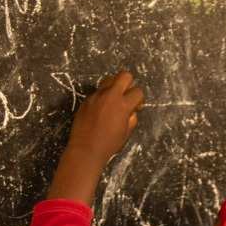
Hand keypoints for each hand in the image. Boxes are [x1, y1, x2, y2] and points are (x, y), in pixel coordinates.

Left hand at [45, 70, 143, 203]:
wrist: (86, 149)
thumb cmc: (108, 144)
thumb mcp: (126, 133)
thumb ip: (131, 118)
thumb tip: (132, 111)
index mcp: (122, 105)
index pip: (137, 91)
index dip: (139, 99)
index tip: (136, 107)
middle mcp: (110, 96)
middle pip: (124, 75)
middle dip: (129, 84)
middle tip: (126, 97)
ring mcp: (96, 96)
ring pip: (109, 80)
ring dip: (114, 87)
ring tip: (113, 101)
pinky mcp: (86, 100)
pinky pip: (97, 92)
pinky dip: (102, 97)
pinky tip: (100, 110)